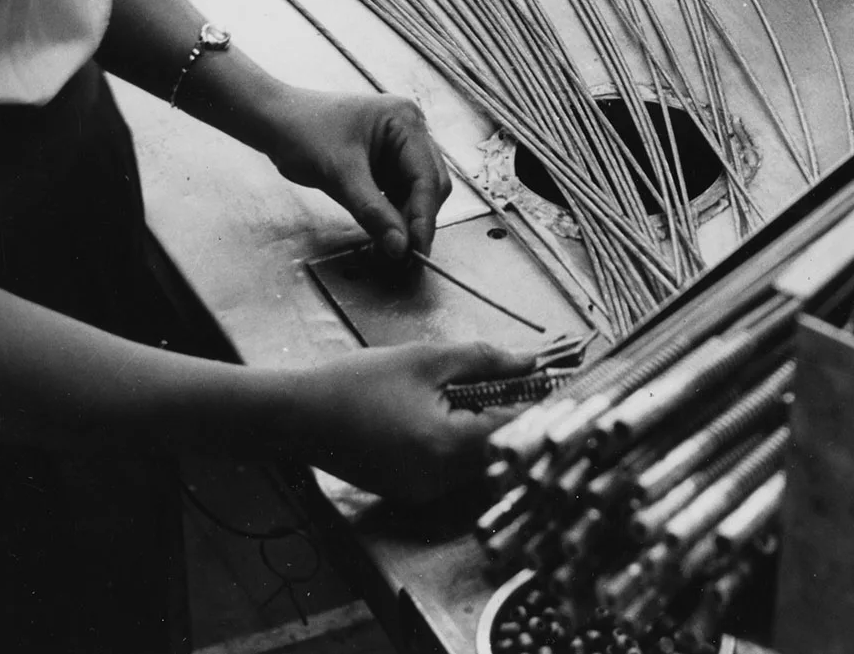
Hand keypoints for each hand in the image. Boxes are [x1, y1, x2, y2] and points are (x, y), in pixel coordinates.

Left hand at [251, 86, 449, 259]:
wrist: (276, 121)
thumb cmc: (304, 134)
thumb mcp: (339, 174)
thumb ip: (372, 211)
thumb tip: (400, 247)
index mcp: (405, 121)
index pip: (426, 176)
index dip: (424, 217)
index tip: (415, 252)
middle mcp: (409, 131)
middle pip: (429, 184)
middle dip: (418, 220)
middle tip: (404, 258)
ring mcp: (399, 146)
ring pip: (417, 192)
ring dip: (407, 221)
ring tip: (391, 251)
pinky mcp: (386, 162)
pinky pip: (399, 193)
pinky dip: (393, 215)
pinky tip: (383, 235)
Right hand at [288, 341, 536, 500]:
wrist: (298, 417)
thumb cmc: (357, 383)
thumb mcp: (425, 359)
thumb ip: (484, 359)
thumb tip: (531, 360)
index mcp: (445, 447)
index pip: (514, 431)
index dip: (537, 404)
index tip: (555, 381)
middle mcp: (439, 481)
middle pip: (500, 452)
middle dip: (513, 415)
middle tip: (519, 381)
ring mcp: (424, 494)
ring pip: (478, 463)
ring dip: (486, 429)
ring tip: (476, 393)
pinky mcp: (411, 494)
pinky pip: (453, 470)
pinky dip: (460, 443)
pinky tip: (446, 414)